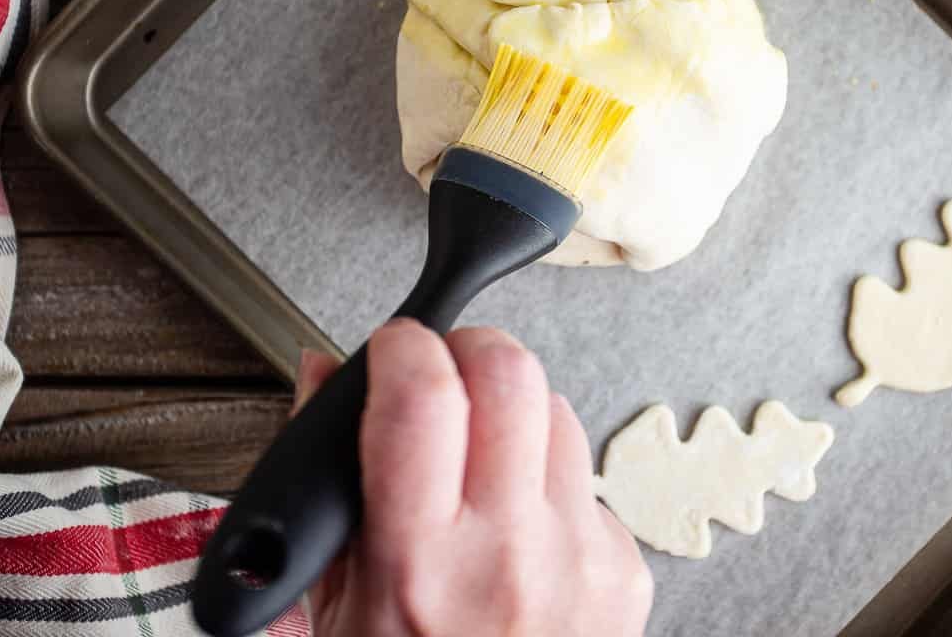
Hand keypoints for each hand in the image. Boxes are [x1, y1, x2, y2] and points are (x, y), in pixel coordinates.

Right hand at [295, 320, 651, 636]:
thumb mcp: (332, 606)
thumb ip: (327, 480)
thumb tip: (324, 375)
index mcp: (418, 563)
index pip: (423, 396)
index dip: (403, 345)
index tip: (394, 347)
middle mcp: (510, 554)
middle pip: (513, 373)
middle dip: (472, 349)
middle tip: (447, 373)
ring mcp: (580, 559)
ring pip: (560, 410)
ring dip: (515, 414)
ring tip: (479, 467)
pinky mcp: (627, 571)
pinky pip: (590, 476)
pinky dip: (552, 481)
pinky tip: (521, 528)